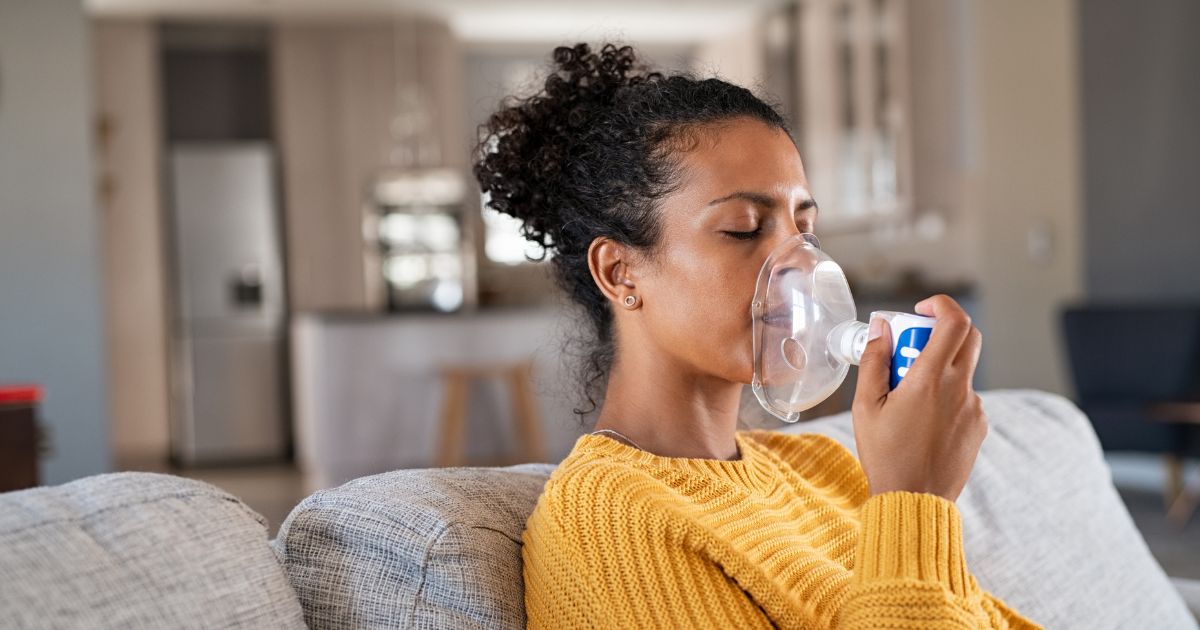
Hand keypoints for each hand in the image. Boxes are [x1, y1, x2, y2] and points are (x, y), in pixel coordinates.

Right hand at [850, 294, 986, 501]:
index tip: (920, 310)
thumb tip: (881, 328)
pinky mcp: (979, 425)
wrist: (914, 500)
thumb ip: (874, 361)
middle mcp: (960, 389)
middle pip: (967, 337)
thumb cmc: (885, 455)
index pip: (954, 322)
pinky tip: (923, 420)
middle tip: (913, 346)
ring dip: (940, 368)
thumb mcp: (866, 406)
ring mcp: (974, 408)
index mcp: (930, 380)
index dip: (941, 305)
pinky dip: (947, 395)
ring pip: (963, 369)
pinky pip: (965, 396)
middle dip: (940, 330)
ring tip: (909, 399)